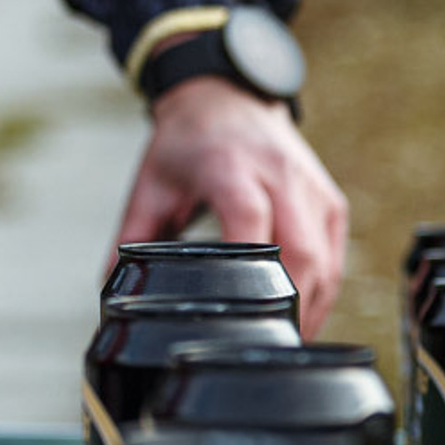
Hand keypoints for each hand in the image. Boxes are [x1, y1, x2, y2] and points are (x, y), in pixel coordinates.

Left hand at [111, 78, 348, 337]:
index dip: (250, 270)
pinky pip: (334, 255)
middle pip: (300, 251)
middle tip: (268, 351)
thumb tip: (110, 290)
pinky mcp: (330, 200)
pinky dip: (323, 290)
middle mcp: (279, 175)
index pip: (250, 221)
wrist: (229, 93)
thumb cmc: (187, 140)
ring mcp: (311, 188)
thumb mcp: (149, 183)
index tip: (241, 316)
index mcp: (231, 167)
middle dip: (289, 308)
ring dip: (310, 307)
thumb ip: (131, 237)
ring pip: (325, 260)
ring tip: (286, 344)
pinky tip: (305, 318)